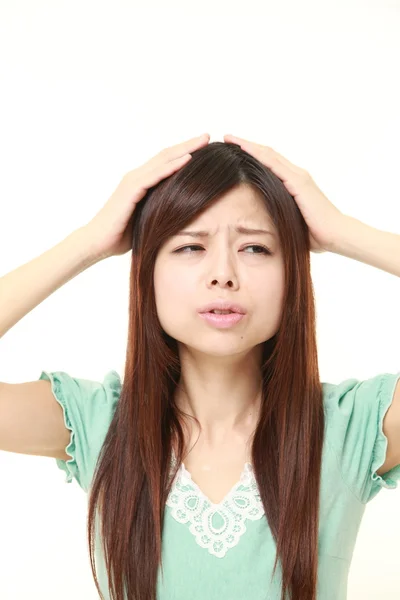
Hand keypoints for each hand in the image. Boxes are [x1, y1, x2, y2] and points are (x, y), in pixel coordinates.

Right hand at [84, 133, 209, 257]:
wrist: (96, 242)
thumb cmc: (120, 236)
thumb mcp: (147, 220)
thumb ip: (160, 212)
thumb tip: (181, 218)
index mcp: (140, 183)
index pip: (166, 162)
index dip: (184, 153)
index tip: (204, 148)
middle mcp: (136, 177)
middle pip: (166, 155)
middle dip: (188, 145)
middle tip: (208, 136)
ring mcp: (132, 182)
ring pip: (163, 160)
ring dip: (185, 150)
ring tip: (204, 142)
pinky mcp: (130, 191)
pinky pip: (154, 176)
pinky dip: (171, 167)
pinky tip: (188, 160)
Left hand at [223, 134, 345, 252]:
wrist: (337, 234)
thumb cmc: (315, 233)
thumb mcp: (291, 220)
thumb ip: (278, 214)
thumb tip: (260, 222)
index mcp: (294, 182)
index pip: (270, 162)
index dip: (252, 154)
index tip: (233, 149)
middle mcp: (297, 174)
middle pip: (267, 153)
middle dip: (246, 144)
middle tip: (227, 137)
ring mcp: (298, 176)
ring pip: (269, 155)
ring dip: (248, 145)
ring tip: (230, 139)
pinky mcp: (299, 183)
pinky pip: (275, 165)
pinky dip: (259, 156)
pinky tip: (245, 150)